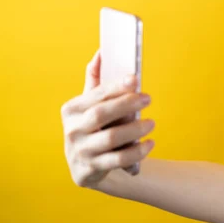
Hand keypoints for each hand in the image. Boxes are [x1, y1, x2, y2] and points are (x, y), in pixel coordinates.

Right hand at [60, 49, 155, 187]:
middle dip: (126, 104)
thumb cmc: (92, 127)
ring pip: (111, 138)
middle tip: (148, 98)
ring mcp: (80, 151)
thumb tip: (102, 52)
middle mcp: (72, 130)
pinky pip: (118, 160)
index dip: (116, 86)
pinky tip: (150, 143)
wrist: (84, 166)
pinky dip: (137, 152)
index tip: (135, 78)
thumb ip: (95, 80)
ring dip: (135, 129)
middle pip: (101, 114)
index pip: (96, 94)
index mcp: (71, 109)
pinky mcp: (91, 170)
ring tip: (151, 123)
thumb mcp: (89, 105)